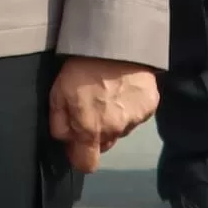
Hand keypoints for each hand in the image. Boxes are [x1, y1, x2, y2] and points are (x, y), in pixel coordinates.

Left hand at [48, 57, 159, 174]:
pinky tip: (124, 89)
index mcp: (90, 131)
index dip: (79, 158)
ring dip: (114, 119)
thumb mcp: (57, 95)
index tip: (76, 145)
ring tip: (109, 94)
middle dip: (97, 134)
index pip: (87, 164)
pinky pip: (137, 115)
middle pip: (105, 145)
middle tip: (92, 109)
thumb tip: (66, 141)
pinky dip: (130, 106)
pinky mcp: (150, 106)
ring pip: (122, 129)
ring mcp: (136, 119)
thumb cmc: (81, 68)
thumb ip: (60, 125)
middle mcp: (115, 131)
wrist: (116, 43)